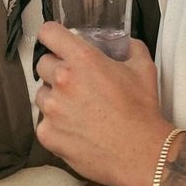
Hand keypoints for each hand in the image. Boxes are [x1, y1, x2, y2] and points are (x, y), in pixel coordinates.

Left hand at [35, 21, 169, 185]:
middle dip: (56, 69)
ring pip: (42, 94)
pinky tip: (75, 128)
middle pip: (43, 64)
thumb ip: (131, 48)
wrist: (139, 152)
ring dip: (54, 97)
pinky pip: (43, 122)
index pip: (49, 33)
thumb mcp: (143, 68)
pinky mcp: (48, 134)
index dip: (52, 36)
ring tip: (76, 108)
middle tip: (75, 81)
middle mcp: (62, 80)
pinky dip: (55, 124)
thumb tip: (125, 43)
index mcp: (83, 59)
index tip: (56, 42)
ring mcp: (52, 109)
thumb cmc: (141, 111)